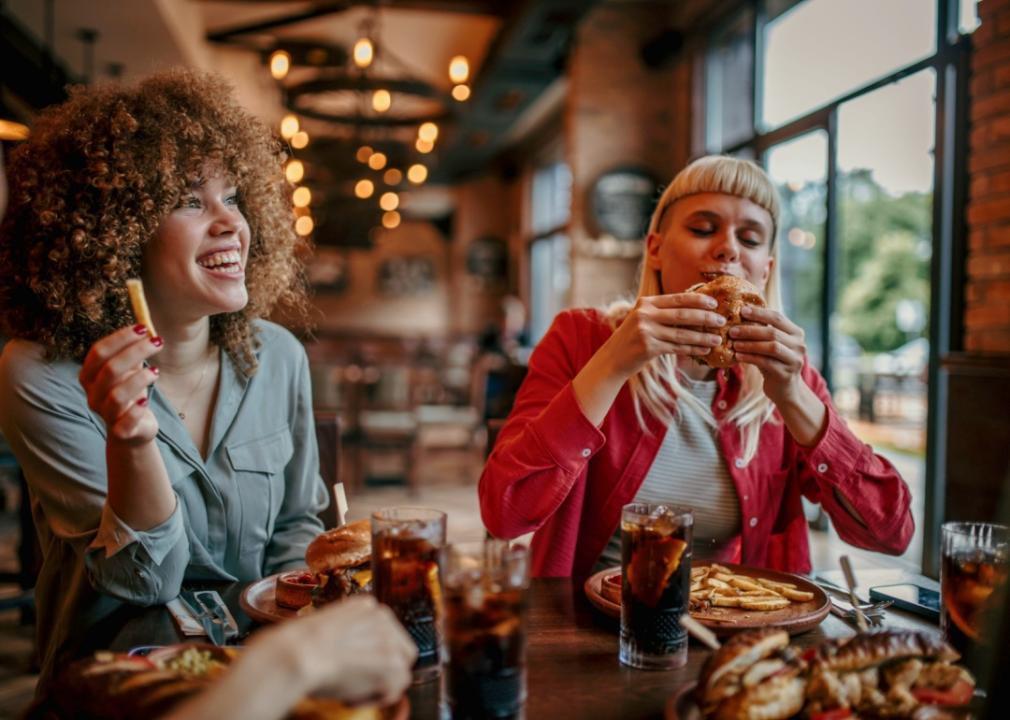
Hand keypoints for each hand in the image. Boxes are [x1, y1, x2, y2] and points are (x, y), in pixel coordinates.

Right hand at [78, 325, 161, 443]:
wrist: (132, 430)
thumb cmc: (130, 394)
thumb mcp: (129, 371)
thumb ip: (133, 352)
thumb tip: (147, 329)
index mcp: (90, 376)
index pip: (99, 352)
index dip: (120, 338)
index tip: (143, 328)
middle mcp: (93, 395)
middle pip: (110, 370)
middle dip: (135, 352)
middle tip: (157, 342)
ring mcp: (105, 414)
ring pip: (117, 395)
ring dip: (139, 380)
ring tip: (155, 372)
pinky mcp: (121, 431)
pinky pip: (126, 422)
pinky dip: (137, 410)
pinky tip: (146, 401)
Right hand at [261, 595, 416, 705]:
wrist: (300, 652)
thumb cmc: (300, 645)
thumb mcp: (328, 628)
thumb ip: (349, 636)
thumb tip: (352, 656)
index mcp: (367, 606)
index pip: (385, 632)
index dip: (373, 653)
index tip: (357, 665)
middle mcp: (383, 618)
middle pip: (402, 649)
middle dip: (387, 668)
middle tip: (363, 683)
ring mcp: (390, 641)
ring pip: (401, 671)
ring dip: (379, 686)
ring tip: (352, 692)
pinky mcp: (392, 664)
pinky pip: (394, 689)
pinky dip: (375, 699)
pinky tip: (351, 698)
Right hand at [602, 293, 726, 378]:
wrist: (612, 359)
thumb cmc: (632, 338)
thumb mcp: (643, 319)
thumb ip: (663, 313)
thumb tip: (695, 310)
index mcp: (646, 303)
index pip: (678, 298)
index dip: (699, 300)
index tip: (715, 303)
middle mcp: (645, 314)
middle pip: (683, 315)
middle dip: (705, 318)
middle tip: (722, 321)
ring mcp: (646, 331)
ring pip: (682, 333)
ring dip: (703, 337)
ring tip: (718, 339)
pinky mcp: (649, 348)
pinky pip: (677, 347)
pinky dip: (693, 348)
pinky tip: (704, 350)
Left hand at [729, 305, 806, 402]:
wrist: (785, 389)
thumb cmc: (773, 362)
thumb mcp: (770, 344)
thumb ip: (762, 330)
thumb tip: (740, 313)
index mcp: (796, 332)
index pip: (778, 317)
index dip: (759, 313)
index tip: (742, 310)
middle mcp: (799, 345)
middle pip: (772, 332)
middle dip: (750, 330)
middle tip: (732, 330)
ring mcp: (794, 360)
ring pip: (771, 347)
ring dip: (750, 344)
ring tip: (734, 343)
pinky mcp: (786, 374)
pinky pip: (766, 362)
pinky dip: (750, 358)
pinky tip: (738, 356)